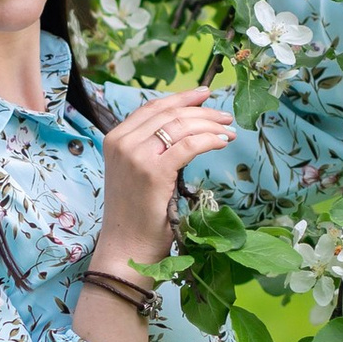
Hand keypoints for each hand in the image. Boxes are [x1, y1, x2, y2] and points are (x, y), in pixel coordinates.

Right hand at [95, 86, 238, 277]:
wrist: (126, 247)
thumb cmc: (134, 215)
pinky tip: (221, 143)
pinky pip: (189, 145)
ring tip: (228, 131)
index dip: (181, 98)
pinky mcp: (154, 171)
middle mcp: (122, 142)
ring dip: (210, 125)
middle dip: (202, 111)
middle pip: (169, 114)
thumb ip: (149, 148)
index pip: (152, 108)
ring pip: (181, 126)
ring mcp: (136, 156)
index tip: (204, 94)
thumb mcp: (135, 173)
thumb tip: (182, 129)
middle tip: (225, 116)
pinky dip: (209, 140)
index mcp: (114, 139)